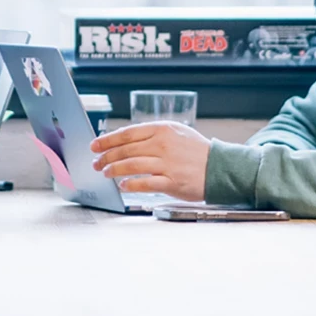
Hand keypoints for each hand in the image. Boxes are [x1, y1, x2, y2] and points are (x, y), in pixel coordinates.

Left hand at [90, 121, 211, 200]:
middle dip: (106, 157)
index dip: (107, 140)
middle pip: (125, 150)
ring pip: (131, 165)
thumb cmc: (196, 151)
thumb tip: (125, 140)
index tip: (95, 145)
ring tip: (106, 173)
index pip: (127, 133)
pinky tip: (123, 185)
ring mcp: (167, 163)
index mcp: (162, 129)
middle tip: (96, 162)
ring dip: (114, 169)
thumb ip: (152, 135)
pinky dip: (131, 184)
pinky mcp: (172, 181)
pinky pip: (145, 183)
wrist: (221, 167)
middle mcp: (163, 144)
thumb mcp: (176, 133)